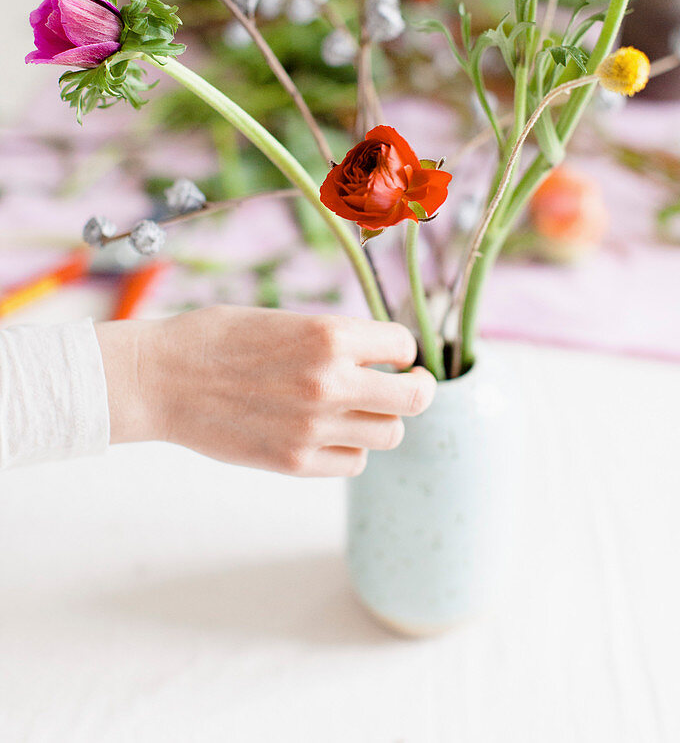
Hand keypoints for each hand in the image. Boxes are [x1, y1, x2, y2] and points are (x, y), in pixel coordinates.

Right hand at [97, 306, 434, 475]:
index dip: (399, 348)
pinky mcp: (295, 462)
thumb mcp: (285, 319)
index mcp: (329, 334)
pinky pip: (353, 463)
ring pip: (389, 434)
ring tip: (355, 409)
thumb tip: (376, 354)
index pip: (403, 344)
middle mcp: (331, 381)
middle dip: (415, 389)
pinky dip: (349, 449)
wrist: (161, 378)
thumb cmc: (217, 338)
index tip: (389, 352)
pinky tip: (326, 433)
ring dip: (379, 420)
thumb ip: (333, 339)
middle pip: (415, 398)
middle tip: (406, 385)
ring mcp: (315, 427)